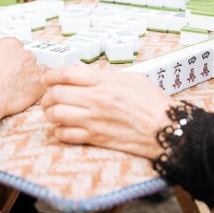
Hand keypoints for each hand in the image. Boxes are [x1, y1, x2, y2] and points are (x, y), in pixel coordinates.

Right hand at [0, 38, 45, 117]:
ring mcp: (34, 68)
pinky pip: (44, 83)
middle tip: (10, 77)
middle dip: (20, 66)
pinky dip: (38, 87)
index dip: (10, 57)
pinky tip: (28, 92)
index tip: (6, 64)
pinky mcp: (39, 84)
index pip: (15, 46)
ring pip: (37, 70)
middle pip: (26, 57)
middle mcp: (24, 52)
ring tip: (20, 86)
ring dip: (30, 76)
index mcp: (10, 43)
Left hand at [42, 66, 173, 158]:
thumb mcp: (131, 78)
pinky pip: (66, 135)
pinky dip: (59, 132)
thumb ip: (106, 76)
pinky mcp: (96, 138)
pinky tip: (64, 128)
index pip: (66, 73)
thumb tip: (85, 75)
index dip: (51, 75)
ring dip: (50, 113)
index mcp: (105, 81)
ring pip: (56, 114)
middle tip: (48, 97)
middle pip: (56, 94)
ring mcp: (94, 120)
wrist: (167, 129)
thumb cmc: (153, 102)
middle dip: (46, 95)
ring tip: (53, 112)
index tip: (47, 78)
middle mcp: (96, 100)